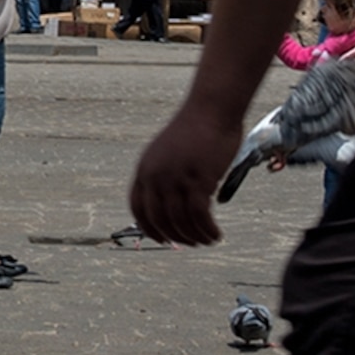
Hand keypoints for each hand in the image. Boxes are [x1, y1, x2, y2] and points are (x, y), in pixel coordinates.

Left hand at [128, 104, 241, 245]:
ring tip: (208, 240)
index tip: (162, 239)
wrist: (211, 110)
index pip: (137, 207)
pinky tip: (216, 234)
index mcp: (144, 169)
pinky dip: (207, 229)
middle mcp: (156, 175)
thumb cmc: (195, 130)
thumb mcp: (168, 153)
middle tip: (191, 244)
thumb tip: (172, 202)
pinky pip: (200, 216)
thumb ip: (165, 175)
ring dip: (195, 236)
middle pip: (159, 219)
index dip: (149, 228)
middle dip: (175, 237)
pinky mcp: (198, 179)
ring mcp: (176, 178)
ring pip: (180, 221)